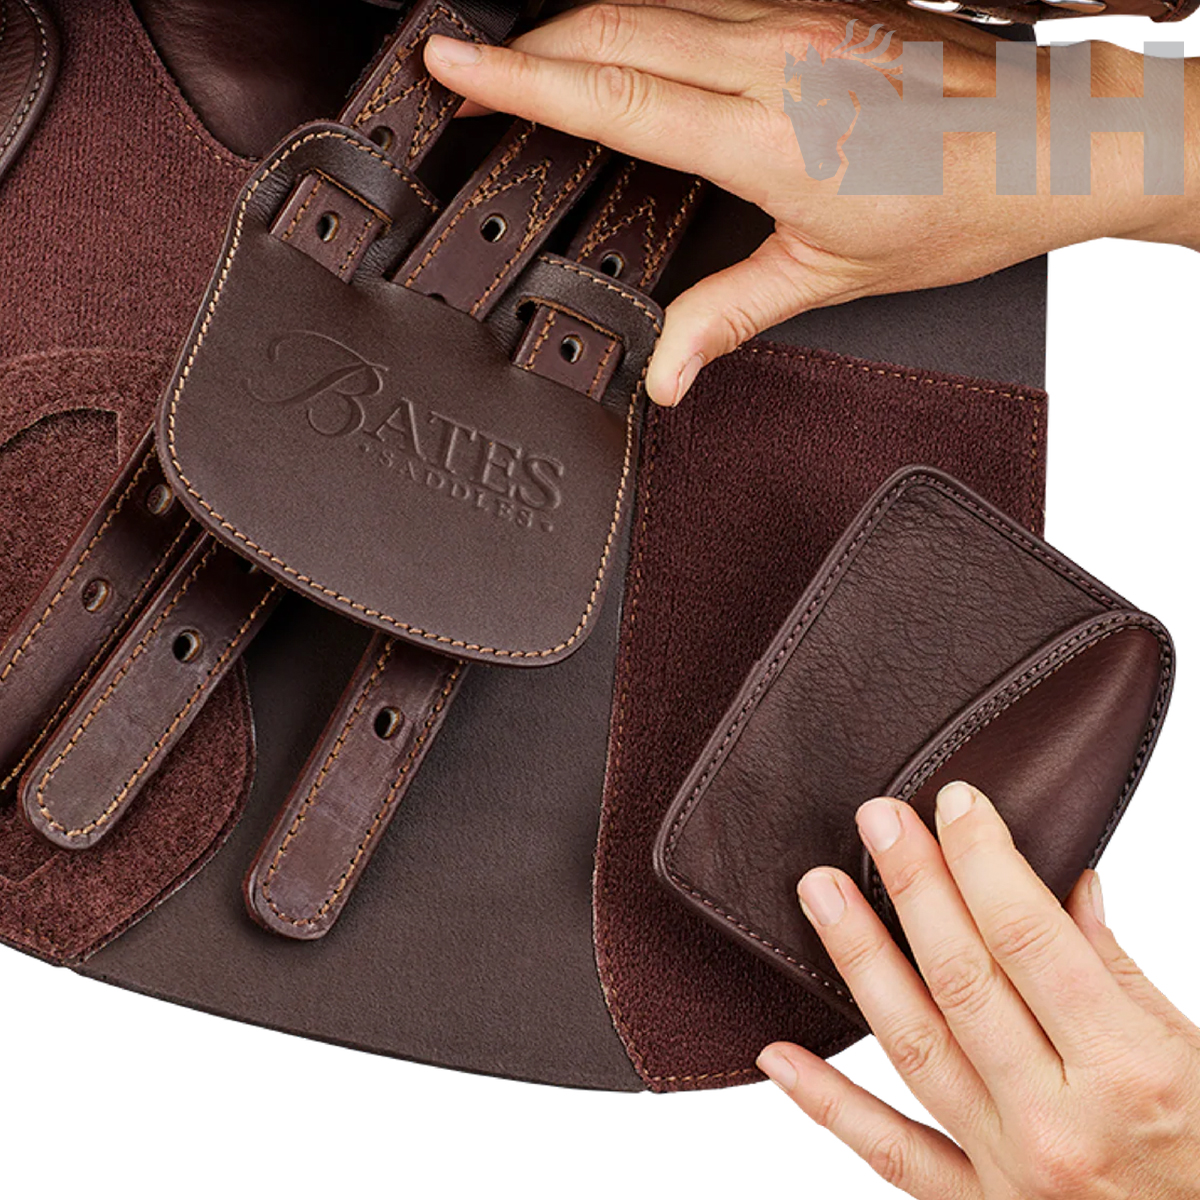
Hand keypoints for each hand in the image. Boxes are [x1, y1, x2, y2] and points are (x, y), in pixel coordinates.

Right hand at [424, 1, 1198, 405]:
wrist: (1050, 141)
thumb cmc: (957, 207)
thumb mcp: (830, 278)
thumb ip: (726, 317)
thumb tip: (663, 372)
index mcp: (770, 137)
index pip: (615, 97)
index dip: (521, 82)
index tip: (452, 69)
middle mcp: (775, 58)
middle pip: (612, 28)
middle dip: (527, 49)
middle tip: (469, 75)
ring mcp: (794, 15)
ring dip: (577, 22)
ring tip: (528, 59)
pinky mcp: (812, 0)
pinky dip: (641, 12)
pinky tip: (620, 34)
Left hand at [755, 781, 1199, 1197]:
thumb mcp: (1195, 1053)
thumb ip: (1118, 970)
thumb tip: (1065, 887)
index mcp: (1130, 1072)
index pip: (1031, 937)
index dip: (985, 859)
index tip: (954, 804)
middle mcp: (1061, 1123)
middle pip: (963, 978)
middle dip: (914, 886)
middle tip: (875, 819)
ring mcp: (1012, 1173)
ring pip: (915, 1048)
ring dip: (859, 961)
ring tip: (821, 893)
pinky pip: (892, 1154)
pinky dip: (830, 1106)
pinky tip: (781, 1056)